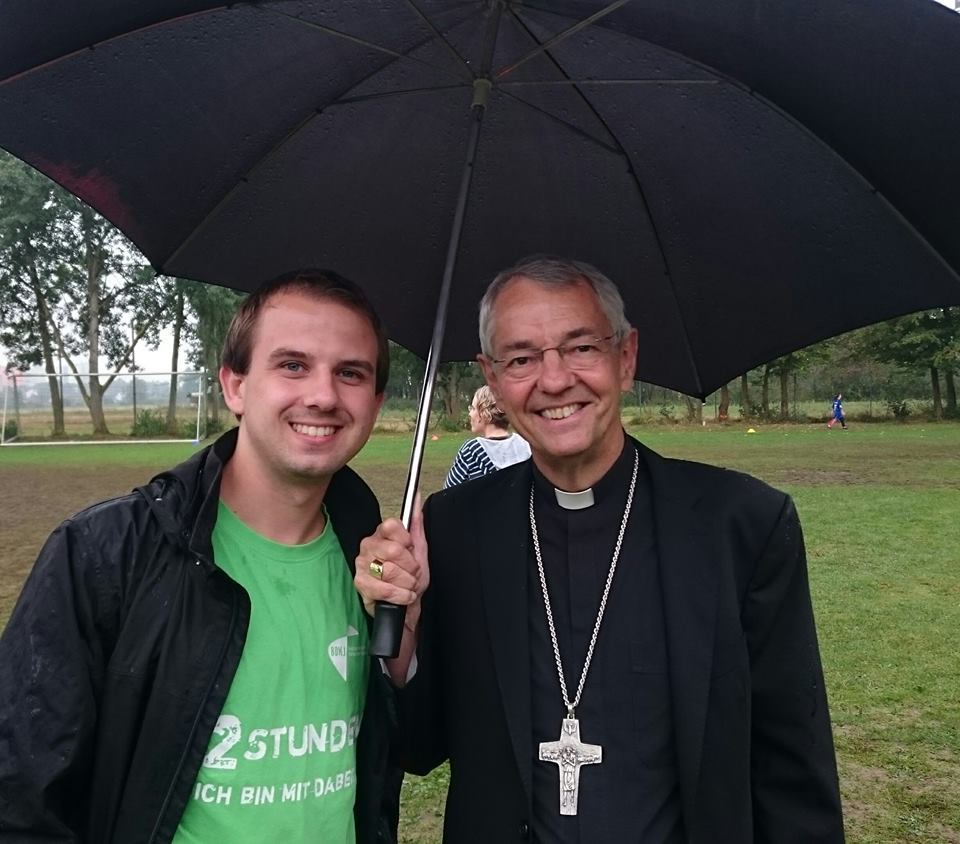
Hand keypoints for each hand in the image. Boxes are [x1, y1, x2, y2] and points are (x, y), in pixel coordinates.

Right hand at [355, 493, 428, 618]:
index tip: (411, 549)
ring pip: (390, 570)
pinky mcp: (360, 585)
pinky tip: (403, 596)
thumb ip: (416, 522)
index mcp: (382, 534)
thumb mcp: (419, 548)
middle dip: (410, 567)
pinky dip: (400, 595)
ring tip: (407, 586)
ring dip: (407, 583)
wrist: (407, 605)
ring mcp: (362, 565)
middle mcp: (368, 546)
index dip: (406, 540)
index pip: (391, 525)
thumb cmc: (410, 577)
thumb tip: (417, 495)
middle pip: (394, 550)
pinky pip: (384, 589)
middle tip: (412, 573)